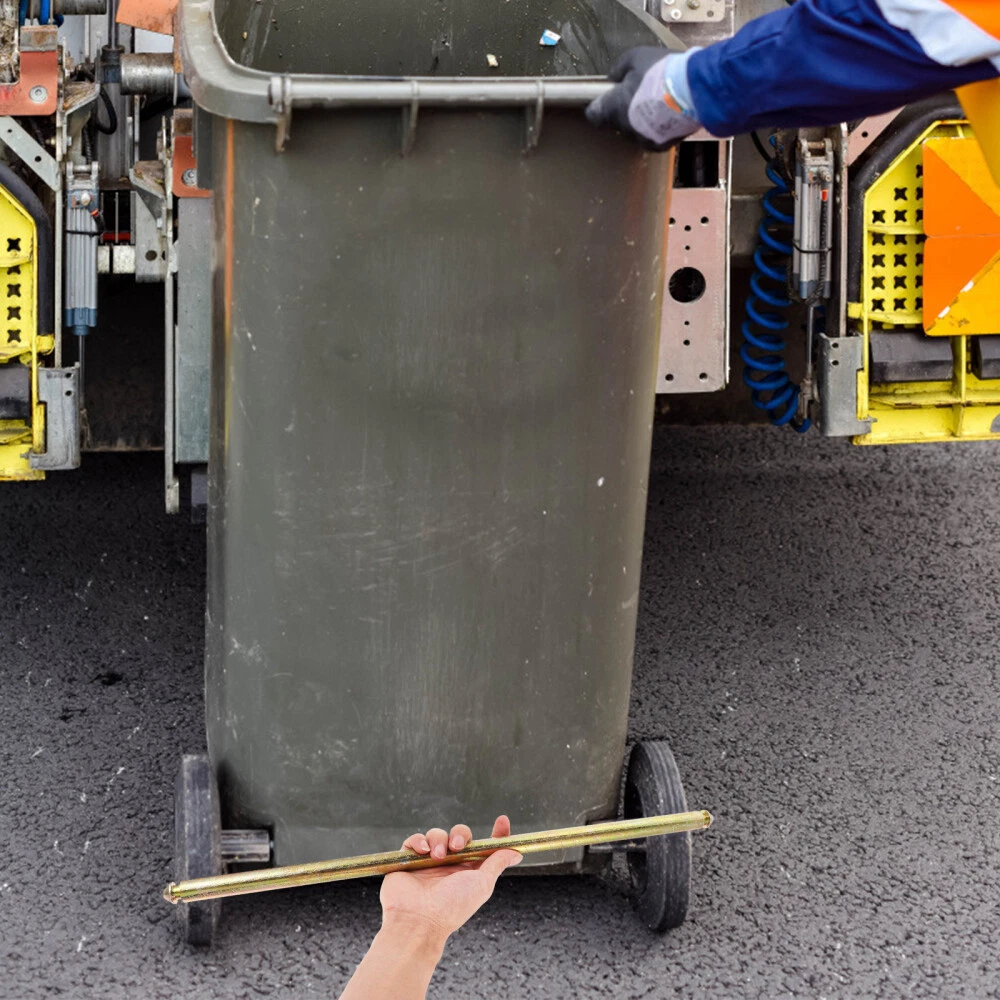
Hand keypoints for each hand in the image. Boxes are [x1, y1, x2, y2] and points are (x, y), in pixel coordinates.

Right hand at [380, 816, 521, 941]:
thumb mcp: (482, 884)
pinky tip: (423, 851)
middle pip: (459, 835)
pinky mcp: (409, 860)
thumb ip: (497, 864)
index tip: (502, 820)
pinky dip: (419, 841)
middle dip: (460, 834)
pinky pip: (415, 840)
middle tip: (457, 845)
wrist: (419, 919)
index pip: (483, 848)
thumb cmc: (452, 906)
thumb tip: (517, 852)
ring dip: (439, 840)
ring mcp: (428, 862)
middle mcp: (449, 866)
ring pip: (437, 834)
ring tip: (436, 856)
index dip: (495, 833)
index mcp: (468, 872)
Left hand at [586, 47, 699, 150]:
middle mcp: (624, 128)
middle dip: (623, 109)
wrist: (695, 90)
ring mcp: (641, 140)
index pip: (593, 115)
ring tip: (657, 103)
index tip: (607, 97)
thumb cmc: (662, 71)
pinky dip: (655, 128)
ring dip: (640, 120)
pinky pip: (651, 137)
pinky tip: (667, 114)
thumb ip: (618, 69)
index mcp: (613, 108)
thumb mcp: (635, 57)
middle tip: (640, 93)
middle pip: (616, 122)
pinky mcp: (659, 146)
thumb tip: (613, 78)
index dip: (598, 105)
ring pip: (634, 131)